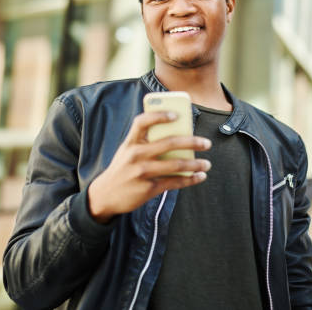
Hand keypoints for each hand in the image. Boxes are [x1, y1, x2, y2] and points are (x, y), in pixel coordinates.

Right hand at [87, 111, 211, 222]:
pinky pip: (174, 182)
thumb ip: (146, 143)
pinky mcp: (148, 189)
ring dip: (195, 164)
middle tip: (207, 143)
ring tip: (206, 164)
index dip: (160, 115)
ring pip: (175, 165)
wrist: (104, 195)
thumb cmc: (123, 168)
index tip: (177, 115)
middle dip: (192, 142)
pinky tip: (199, 177)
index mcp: (130, 142)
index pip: (143, 122)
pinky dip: (190, 180)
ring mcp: (142, 172)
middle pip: (169, 143)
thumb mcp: (127, 151)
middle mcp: (135, 155)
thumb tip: (180, 136)